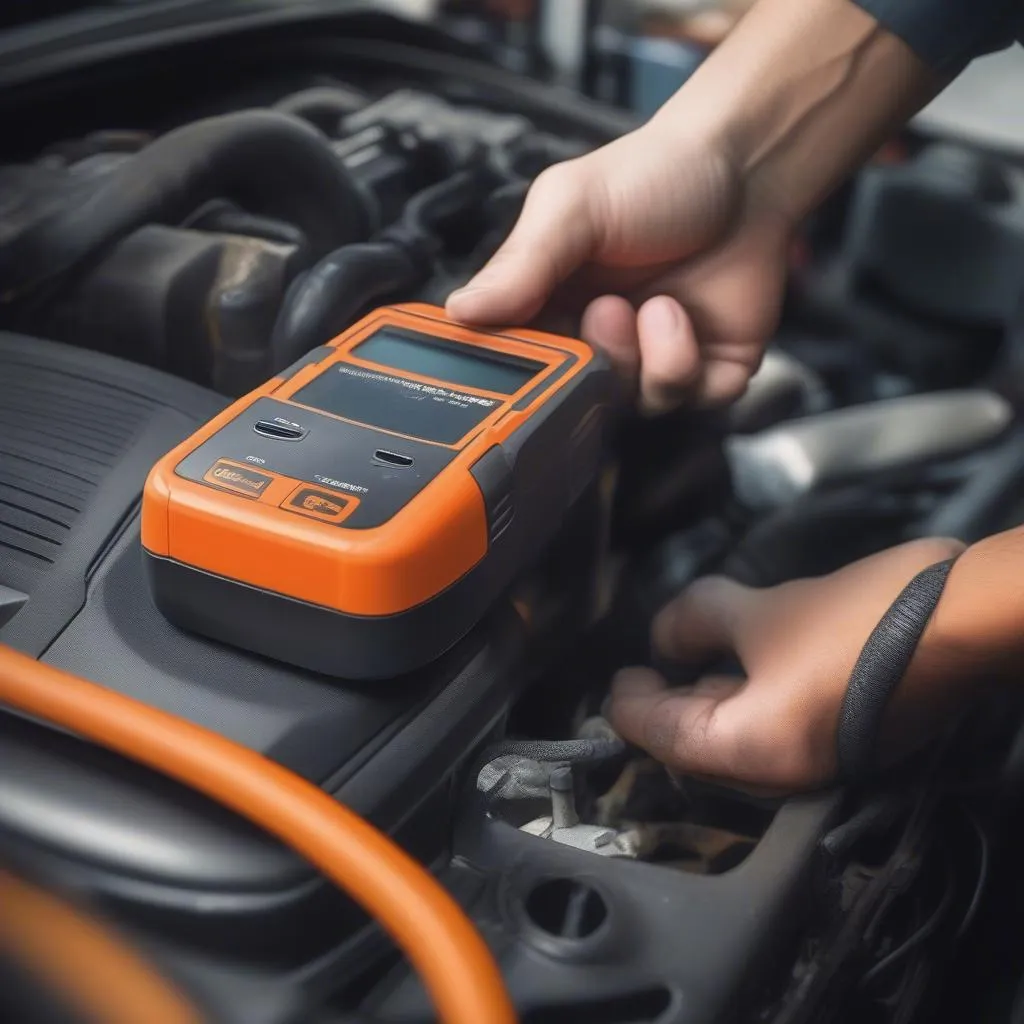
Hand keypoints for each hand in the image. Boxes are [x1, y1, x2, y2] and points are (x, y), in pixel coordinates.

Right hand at [445, 124, 793, 411]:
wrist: (747, 164)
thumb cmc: (655, 174)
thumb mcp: (571, 206)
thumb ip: (520, 264)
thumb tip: (460, 312)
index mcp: (550, 306)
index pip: (519, 365)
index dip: (524, 375)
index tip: (532, 359)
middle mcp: (598, 340)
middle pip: (577, 397)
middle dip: (595, 362)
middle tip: (607, 309)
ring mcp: (652, 357)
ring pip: (634, 405)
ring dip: (645, 362)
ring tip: (658, 307)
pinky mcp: (708, 367)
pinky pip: (691, 402)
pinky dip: (687, 367)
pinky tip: (682, 316)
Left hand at [606, 537, 966, 791]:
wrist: (970, 620)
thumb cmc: (857, 622)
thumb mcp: (762, 611)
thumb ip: (696, 622)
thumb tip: (663, 637)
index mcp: (752, 751)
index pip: (665, 737)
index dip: (631, 704)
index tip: (617, 680)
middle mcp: (783, 774)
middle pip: (698, 747)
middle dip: (666, 708)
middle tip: (644, 673)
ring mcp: (819, 762)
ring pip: (738, 740)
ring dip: (707, 702)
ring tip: (685, 663)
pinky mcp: (846, 741)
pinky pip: (775, 730)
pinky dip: (748, 701)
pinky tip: (742, 663)